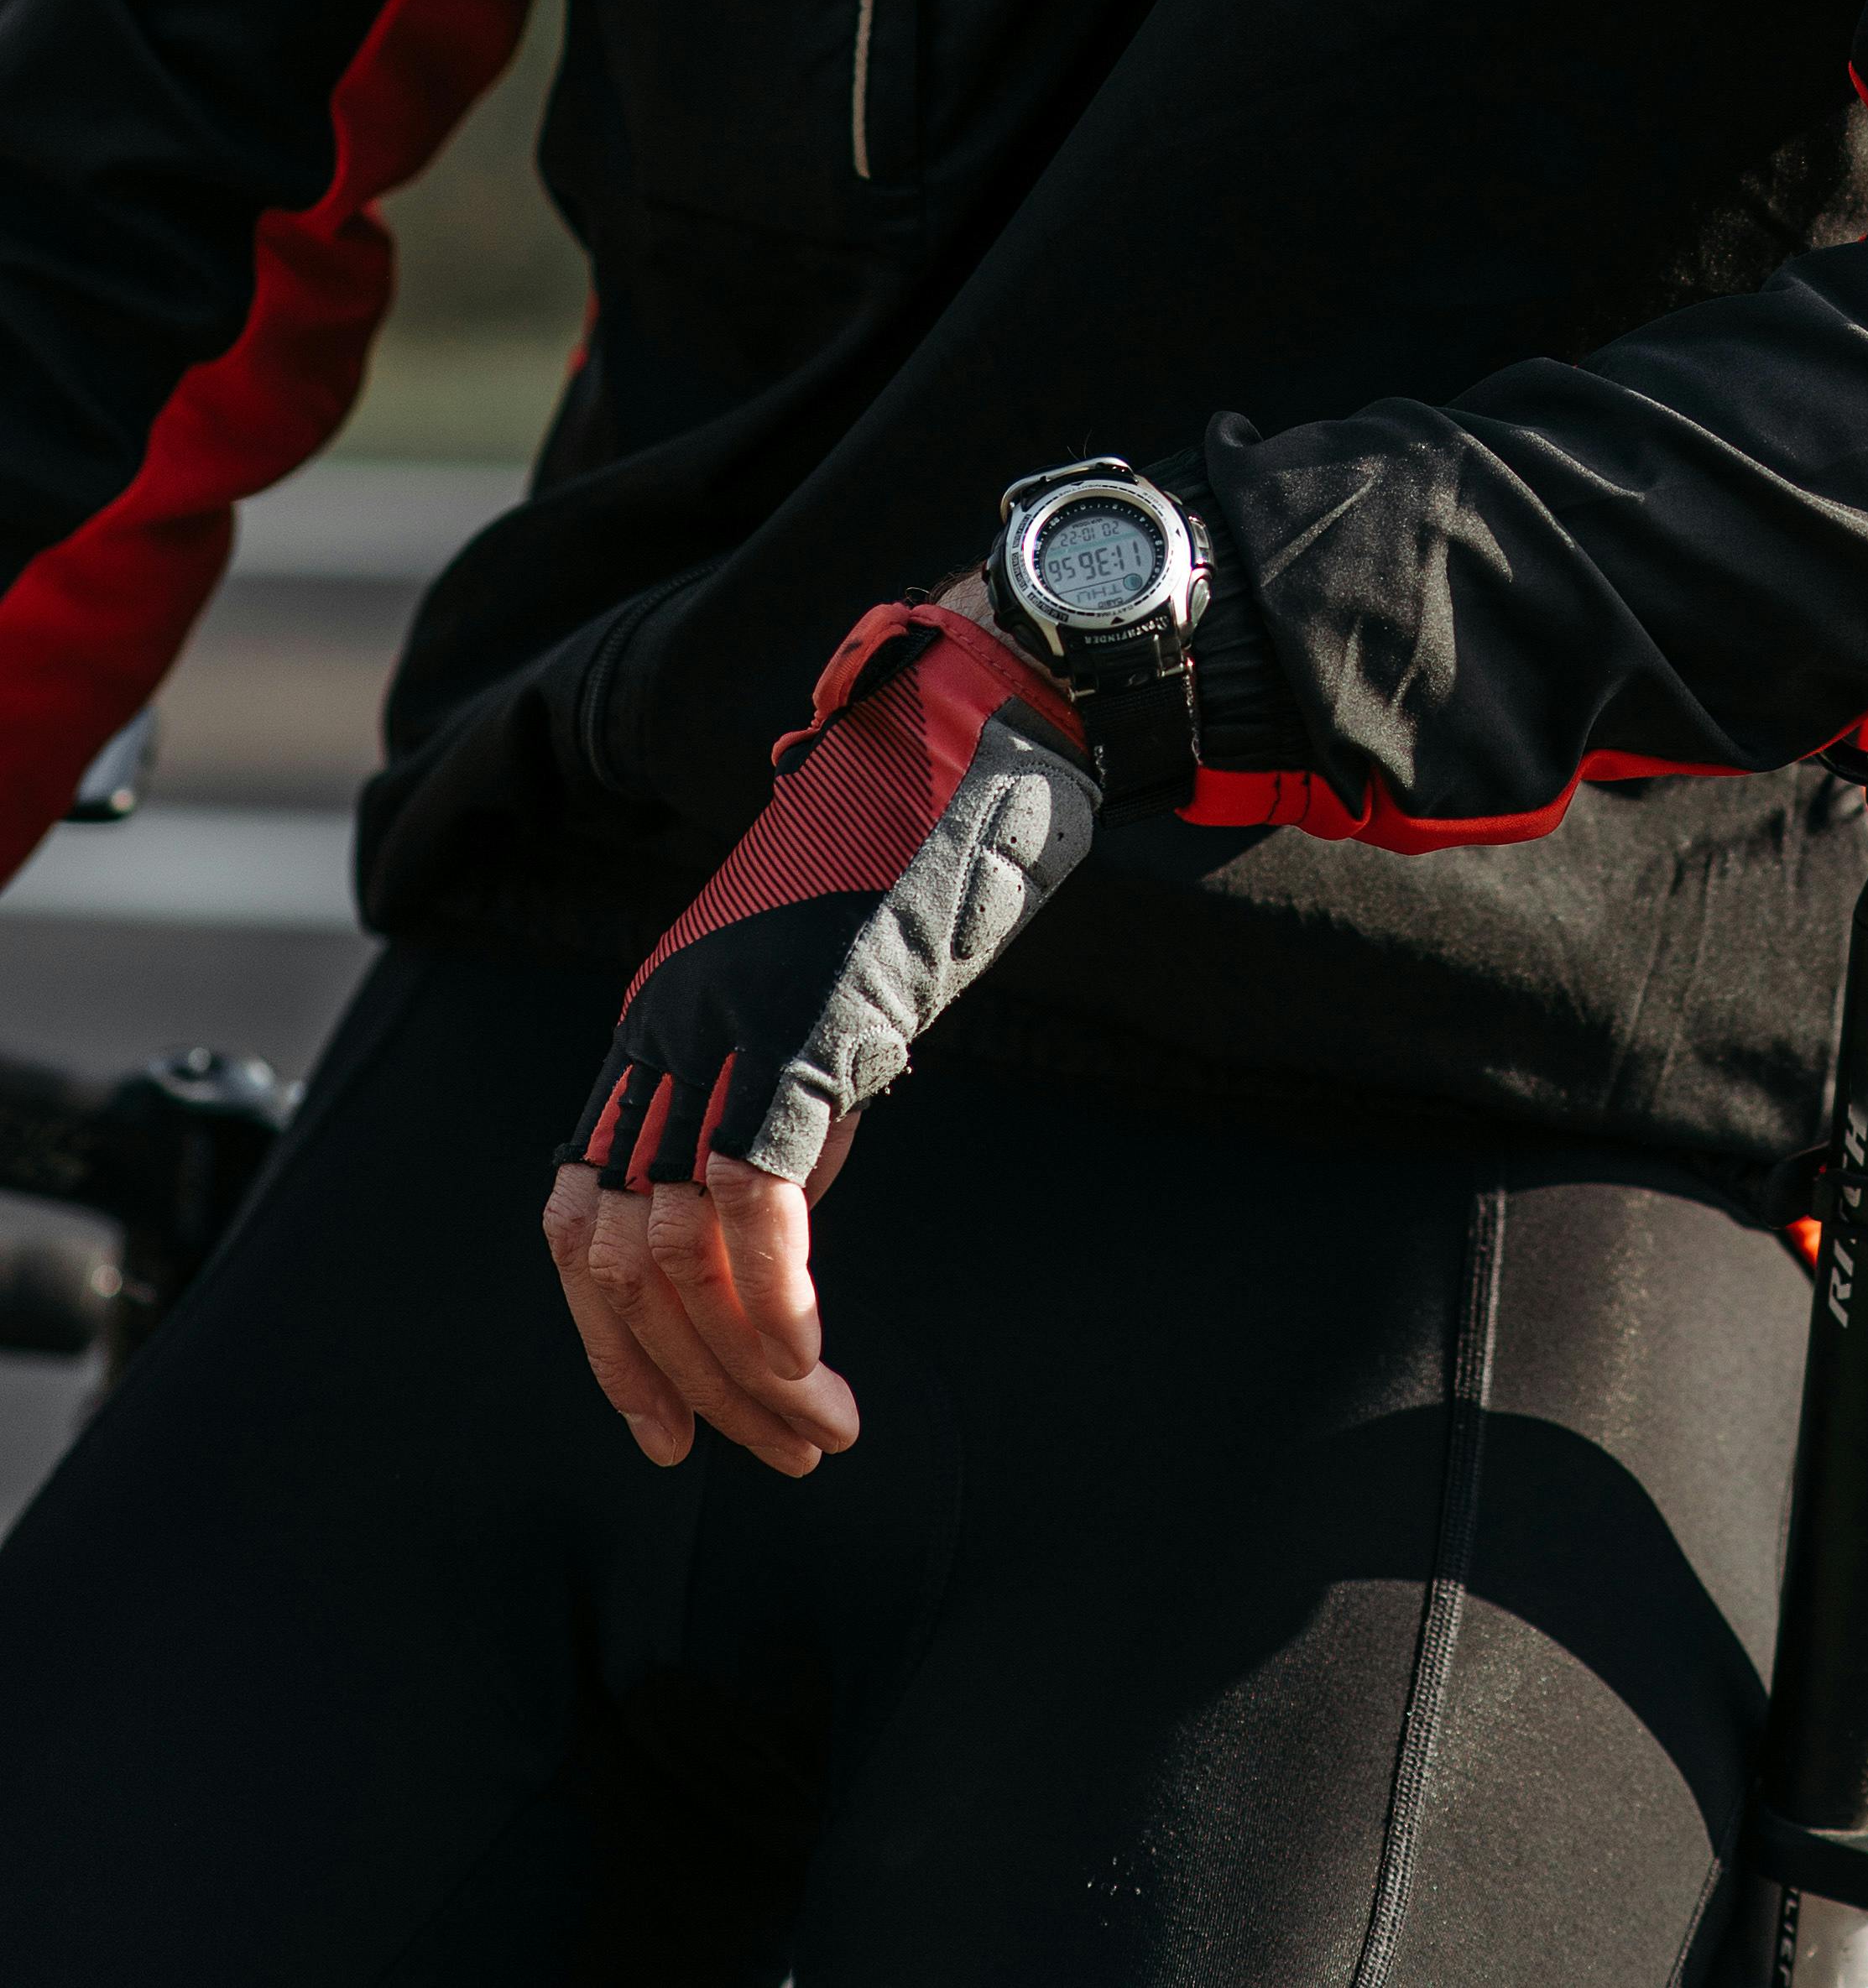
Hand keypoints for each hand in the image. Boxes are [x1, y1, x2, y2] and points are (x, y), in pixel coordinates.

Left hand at [545, 596, 1098, 1464]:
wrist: (979, 726)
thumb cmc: (927, 849)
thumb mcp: (828, 991)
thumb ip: (787, 1090)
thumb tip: (782, 1212)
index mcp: (665, 1018)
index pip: (579, 1217)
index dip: (612, 1341)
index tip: (672, 1430)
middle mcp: (670, 1024)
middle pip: (614, 1255)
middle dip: (682, 1383)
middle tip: (775, 1451)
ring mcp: (729, 1021)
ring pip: (675, 1252)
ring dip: (744, 1371)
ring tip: (819, 1428)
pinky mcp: (803, 1024)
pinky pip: (751, 1207)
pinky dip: (774, 1310)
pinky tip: (817, 1366)